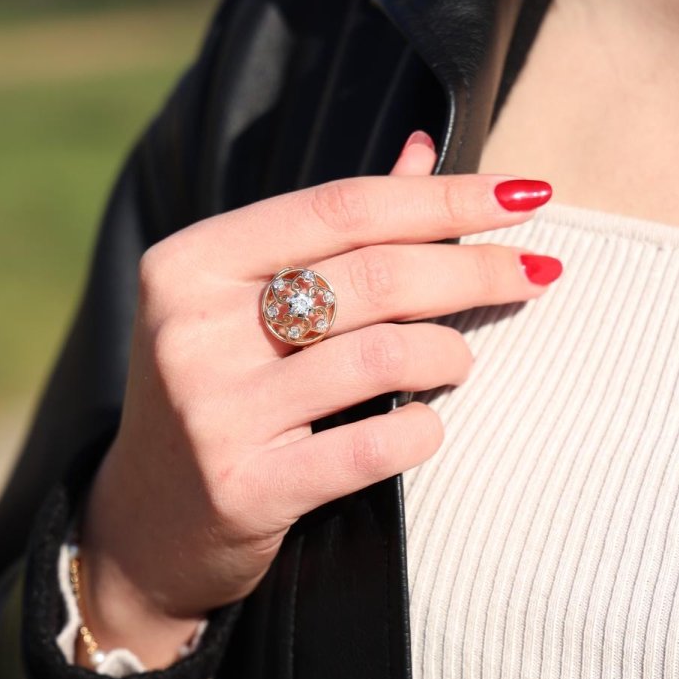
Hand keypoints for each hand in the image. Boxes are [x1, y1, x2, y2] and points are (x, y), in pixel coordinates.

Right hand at [81, 130, 558, 665]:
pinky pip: (373, 447)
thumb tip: (426, 151)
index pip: (342, 206)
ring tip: (458, 360)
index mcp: (191, 262)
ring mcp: (213, 410)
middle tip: (533, 273)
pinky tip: (426, 425)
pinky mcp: (243, 487)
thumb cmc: (215, 394)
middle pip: (375, 274)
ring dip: (450, 352)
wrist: (145, 527)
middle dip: (475, 269)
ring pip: (383, 353)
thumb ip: (333, 230)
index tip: (524, 195)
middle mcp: (193, 328)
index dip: (445, 197)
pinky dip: (422, 430)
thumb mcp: (246, 301)